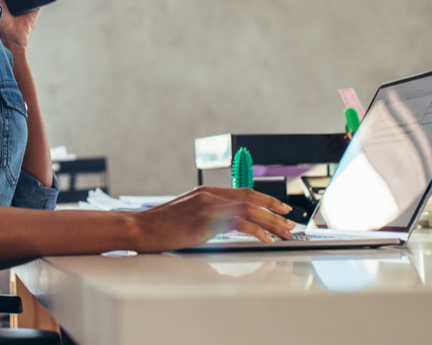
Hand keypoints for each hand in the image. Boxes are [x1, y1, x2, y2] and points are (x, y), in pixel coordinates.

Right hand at [130, 186, 293, 251]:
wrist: (140, 228)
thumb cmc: (159, 227)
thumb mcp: (187, 218)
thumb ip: (207, 219)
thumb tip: (226, 229)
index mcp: (206, 193)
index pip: (243, 192)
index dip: (265, 200)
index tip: (279, 209)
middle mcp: (209, 195)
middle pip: (251, 198)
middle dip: (275, 210)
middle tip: (290, 221)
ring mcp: (208, 205)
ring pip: (250, 209)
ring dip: (271, 222)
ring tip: (284, 233)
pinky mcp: (207, 219)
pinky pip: (240, 222)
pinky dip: (257, 231)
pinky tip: (265, 239)